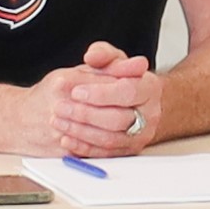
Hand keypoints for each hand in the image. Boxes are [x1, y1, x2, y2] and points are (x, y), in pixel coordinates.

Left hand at [52, 42, 165, 157]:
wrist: (133, 104)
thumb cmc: (119, 80)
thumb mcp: (112, 61)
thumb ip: (103, 54)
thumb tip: (93, 55)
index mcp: (149, 88)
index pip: (127, 91)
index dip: (100, 93)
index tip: (77, 91)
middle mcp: (150, 114)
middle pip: (118, 119)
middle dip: (85, 114)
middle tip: (61, 107)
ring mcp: (141, 135)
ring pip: (110, 139)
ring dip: (80, 131)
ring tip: (58, 121)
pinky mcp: (128, 151)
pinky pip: (105, 154)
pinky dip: (83, 147)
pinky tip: (66, 138)